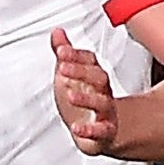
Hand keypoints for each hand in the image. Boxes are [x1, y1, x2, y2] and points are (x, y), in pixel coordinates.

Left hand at [51, 27, 118, 154]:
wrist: (99, 131)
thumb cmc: (84, 97)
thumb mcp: (70, 74)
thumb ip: (65, 54)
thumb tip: (57, 32)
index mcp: (94, 75)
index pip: (90, 61)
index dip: (76, 55)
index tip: (62, 50)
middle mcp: (103, 91)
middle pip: (99, 78)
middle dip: (81, 71)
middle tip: (63, 68)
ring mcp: (106, 112)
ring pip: (102, 103)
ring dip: (86, 98)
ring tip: (70, 96)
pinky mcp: (105, 132)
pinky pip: (102, 131)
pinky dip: (90, 130)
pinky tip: (77, 129)